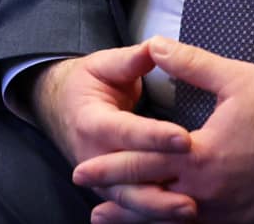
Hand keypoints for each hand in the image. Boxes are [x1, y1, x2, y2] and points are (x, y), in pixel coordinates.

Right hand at [28, 45, 191, 221]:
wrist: (60, 108)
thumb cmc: (88, 84)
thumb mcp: (104, 65)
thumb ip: (130, 60)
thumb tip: (157, 46)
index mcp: (91, 121)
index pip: (125, 132)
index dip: (154, 137)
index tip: (185, 138)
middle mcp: (92, 157)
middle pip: (125, 178)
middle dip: (159, 187)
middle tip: (193, 194)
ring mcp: (99, 179)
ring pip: (129, 200)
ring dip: (158, 210)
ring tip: (189, 212)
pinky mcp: (109, 190)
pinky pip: (131, 208)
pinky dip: (152, 217)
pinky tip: (176, 220)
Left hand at [72, 39, 253, 223]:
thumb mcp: (232, 77)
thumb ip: (190, 64)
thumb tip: (156, 46)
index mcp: (202, 153)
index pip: (146, 161)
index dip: (111, 165)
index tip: (82, 168)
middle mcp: (210, 188)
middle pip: (152, 194)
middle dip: (115, 193)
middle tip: (84, 190)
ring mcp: (227, 207)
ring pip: (174, 219)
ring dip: (138, 218)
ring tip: (107, 219)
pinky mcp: (243, 217)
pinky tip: (161, 223)